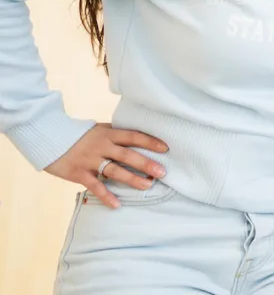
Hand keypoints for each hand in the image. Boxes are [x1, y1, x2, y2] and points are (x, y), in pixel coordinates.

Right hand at [44, 123, 168, 207]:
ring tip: (148, 186)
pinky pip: (95, 186)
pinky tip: (117, 205)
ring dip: (132, 179)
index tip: (165, 148)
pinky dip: (106, 196)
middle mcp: (101, 146)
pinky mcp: (78, 173)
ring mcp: (90, 160)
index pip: (133, 136)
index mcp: (108, 134)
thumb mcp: (98, 129)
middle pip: (127, 155)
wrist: (48, 137)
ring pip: (114, 171)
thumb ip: (116, 134)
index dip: (150, 142)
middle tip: (162, 172)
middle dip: (146, 164)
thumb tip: (139, 138)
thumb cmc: (78, 135)